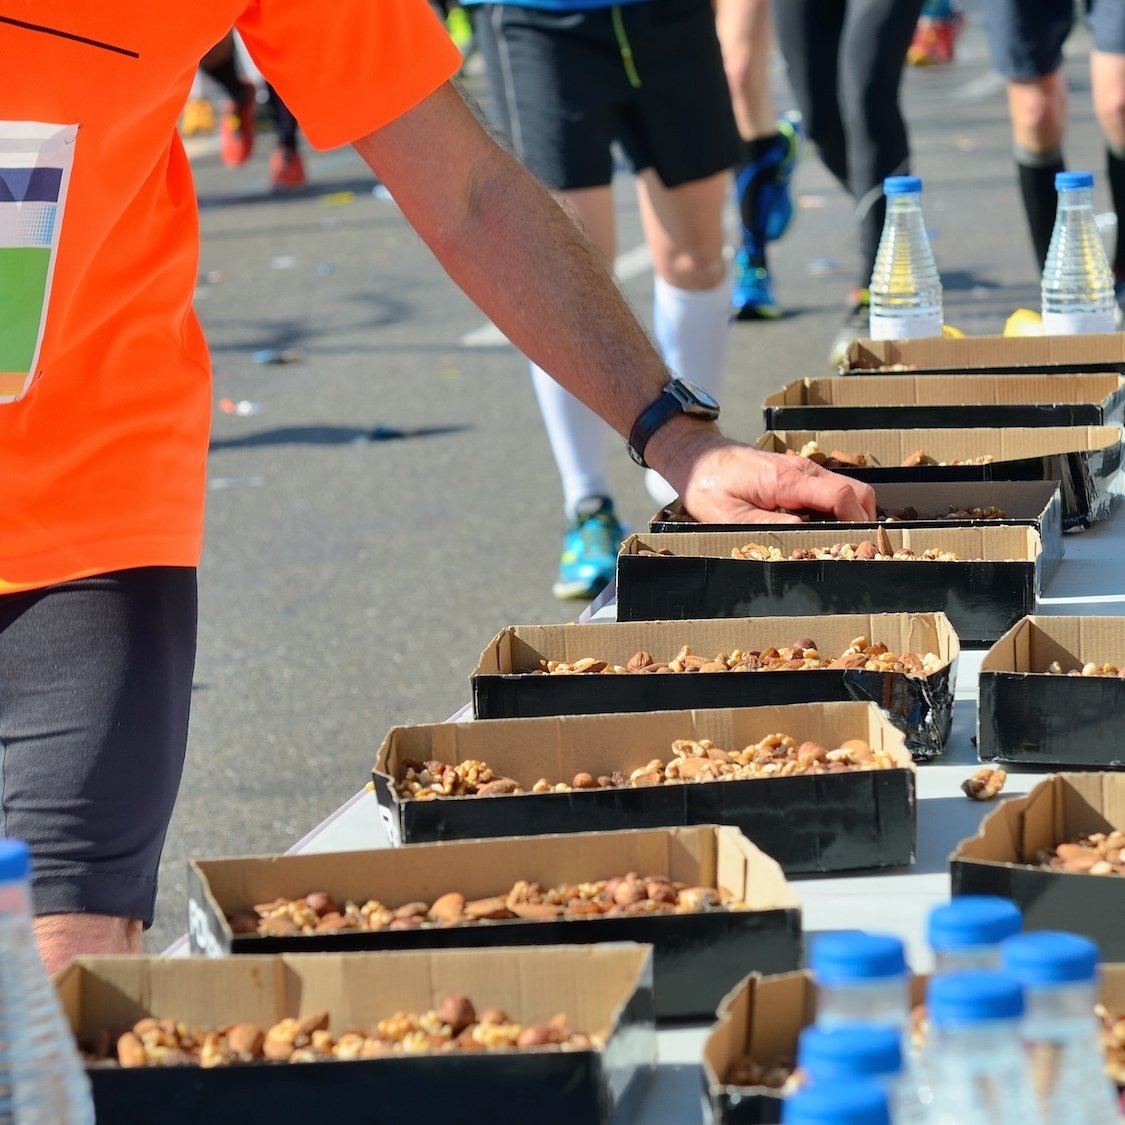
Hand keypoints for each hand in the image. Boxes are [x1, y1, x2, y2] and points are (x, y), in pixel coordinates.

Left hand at [652, 427, 875, 523]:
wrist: (697, 457)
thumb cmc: (709, 486)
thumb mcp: (728, 515)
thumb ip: (766, 524)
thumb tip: (802, 533)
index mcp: (786, 480)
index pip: (841, 496)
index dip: (858, 522)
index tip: (862, 545)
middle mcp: (802, 470)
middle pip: (856, 491)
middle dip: (864, 520)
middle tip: (855, 549)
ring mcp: (803, 469)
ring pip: (848, 489)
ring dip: (852, 514)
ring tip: (840, 542)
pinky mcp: (799, 473)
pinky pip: (831, 488)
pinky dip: (839, 508)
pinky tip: (824, 528)